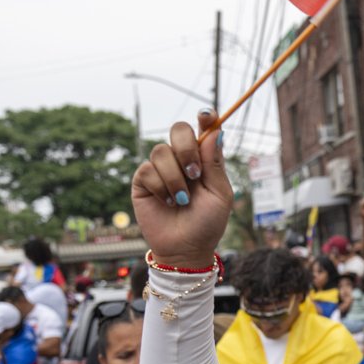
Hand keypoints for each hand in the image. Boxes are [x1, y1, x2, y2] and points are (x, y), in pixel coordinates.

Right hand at [131, 110, 229, 269]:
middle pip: (178, 130)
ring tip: (183, 200)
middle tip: (195, 173)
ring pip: (161, 151)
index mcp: (204, 159)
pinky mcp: (143, 181)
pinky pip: (147, 170)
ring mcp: (161, 168)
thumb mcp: (220, 194)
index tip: (207, 116)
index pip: (203, 129)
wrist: (186, 248)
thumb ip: (215, 163)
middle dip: (187, 148)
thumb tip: (215, 131)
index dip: (205, 118)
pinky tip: (168, 202)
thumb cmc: (208, 223)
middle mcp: (181, 159)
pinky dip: (161, 187)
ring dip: (175, 178)